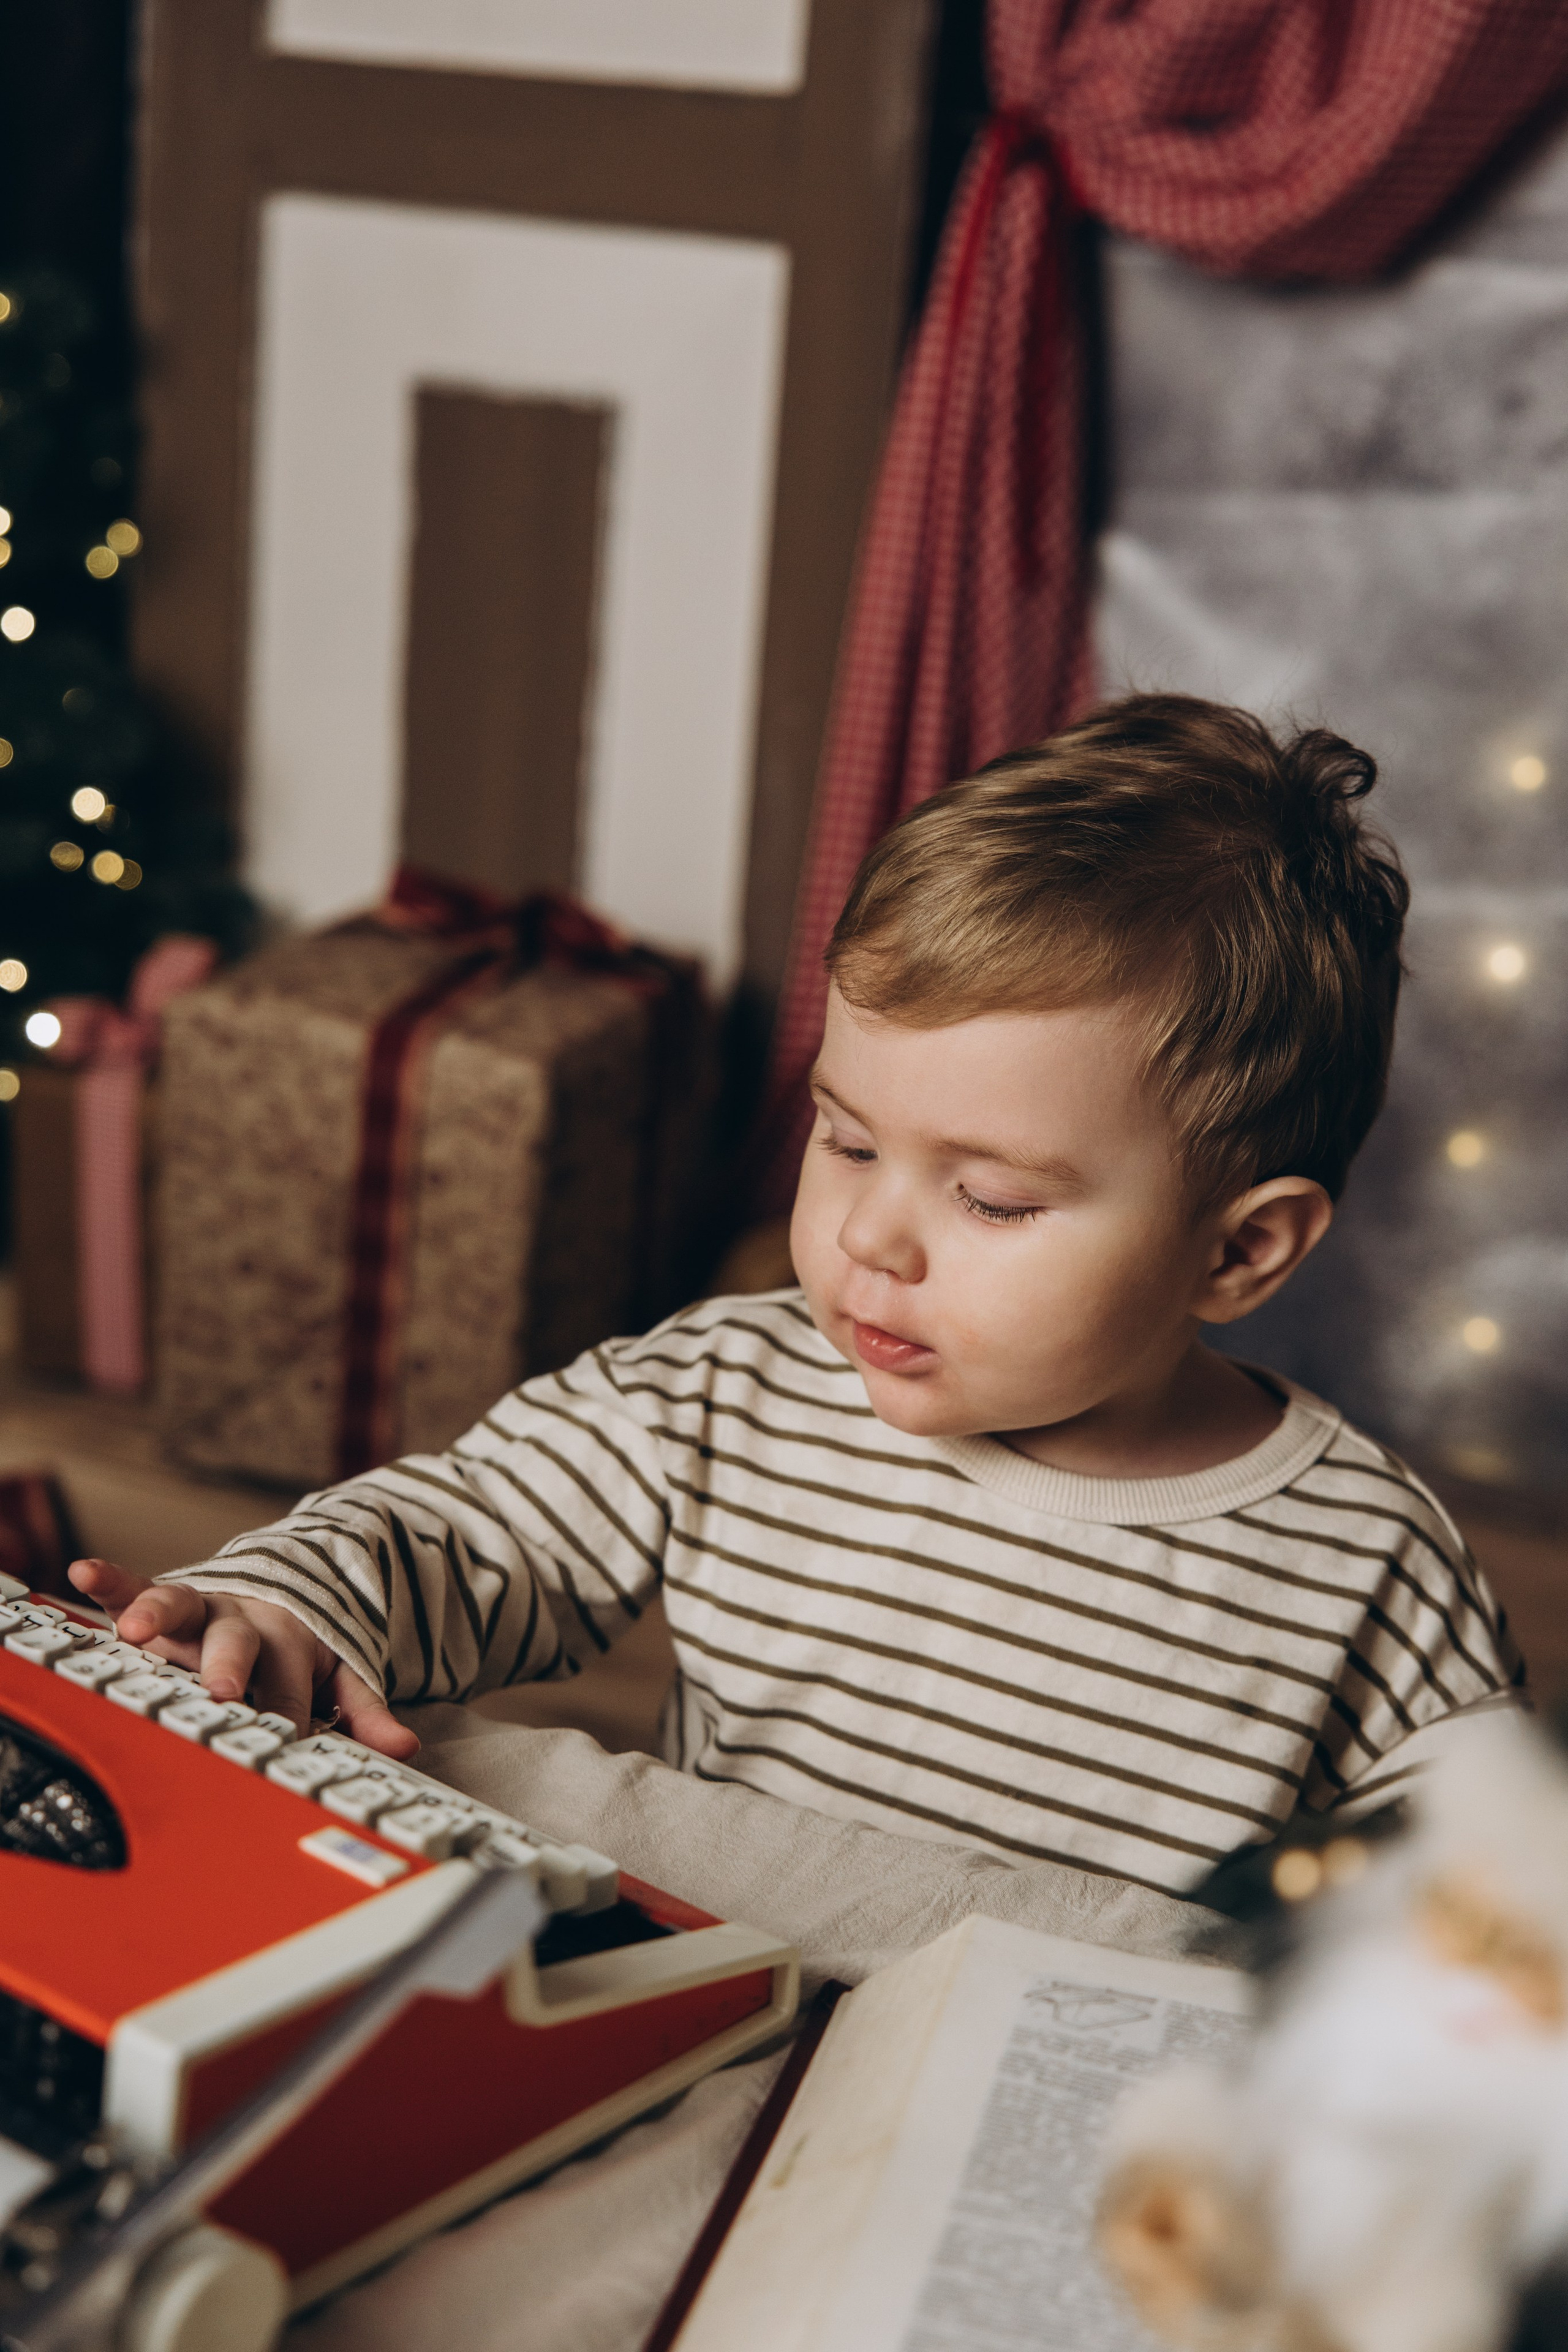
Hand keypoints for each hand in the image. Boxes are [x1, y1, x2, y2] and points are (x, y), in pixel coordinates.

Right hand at [67, 1559, 418, 1759]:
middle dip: (229, 1670)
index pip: (287, 1696)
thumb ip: (367, 1712)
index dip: (287, 1721)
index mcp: (290, 1649)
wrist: (293, 1582)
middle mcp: (243, 1627)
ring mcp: (203, 1612)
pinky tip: (83, 1571)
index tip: (282, 1748)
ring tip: (134, 1626)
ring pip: (181, 1608)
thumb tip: (406, 1750)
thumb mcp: (343, 1675)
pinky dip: (112, 1579)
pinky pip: (137, 1582)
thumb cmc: (304, 1648)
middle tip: (222, 1691)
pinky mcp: (170, 1600)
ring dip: (158, 1614)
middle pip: (238, 1648)